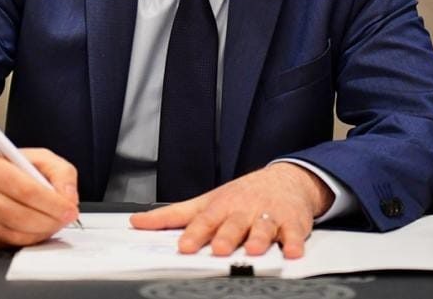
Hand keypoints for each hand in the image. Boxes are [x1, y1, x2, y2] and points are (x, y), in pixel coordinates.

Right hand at [0, 150, 79, 248]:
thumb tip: (69, 198)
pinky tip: (37, 230)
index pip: (26, 190)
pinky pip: (7, 244)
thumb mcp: (39, 158)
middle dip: (49, 221)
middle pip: (20, 216)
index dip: (52, 203)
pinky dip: (28, 241)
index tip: (70, 209)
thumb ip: (60, 172)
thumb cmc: (11, 167)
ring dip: (41, 233)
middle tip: (65, 219)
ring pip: (14, 234)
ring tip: (54, 223)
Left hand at [130, 162, 332, 257]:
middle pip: (234, 223)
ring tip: (254, 250)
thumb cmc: (240, 195)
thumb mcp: (206, 201)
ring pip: (263, 227)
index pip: (205, 220)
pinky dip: (294, 242)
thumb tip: (137, 222)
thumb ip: (173, 215)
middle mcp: (243, 210)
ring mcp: (268, 215)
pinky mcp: (292, 223)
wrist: (283, 180)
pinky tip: (292, 251)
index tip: (185, 246)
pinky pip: (294, 234)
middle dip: (227, 235)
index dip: (195, 234)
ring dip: (259, 238)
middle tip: (220, 248)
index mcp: (221, 206)